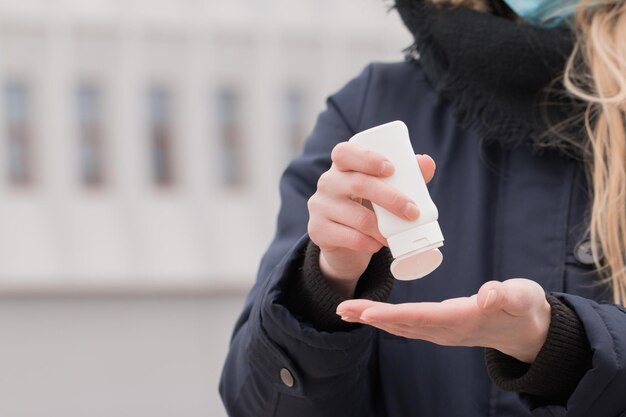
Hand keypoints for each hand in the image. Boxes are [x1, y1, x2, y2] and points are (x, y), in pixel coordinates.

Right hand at [307, 141, 435, 297]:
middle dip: (390, 198)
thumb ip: (405, 176)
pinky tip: (378, 244)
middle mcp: (327, 182)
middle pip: (358, 184)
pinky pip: (348, 237)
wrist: (343, 242)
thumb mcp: (383, 190)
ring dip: (382, 228)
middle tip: (412, 212)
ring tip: (397, 235)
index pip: (344, 152)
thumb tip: (427, 163)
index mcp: (342, 166)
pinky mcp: (317, 230)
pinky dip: (369, 243)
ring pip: (356, 216)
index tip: (391, 169)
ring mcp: (319, 206)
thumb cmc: (367, 207)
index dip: (367, 158)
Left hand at [336, 278, 550, 362]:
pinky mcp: (440, 327)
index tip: (367, 312)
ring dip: (372, 318)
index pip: (420, 317)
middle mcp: (446, 330)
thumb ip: (506, 296)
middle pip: (402, 324)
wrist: (526, 330)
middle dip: (371, 316)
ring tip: (346, 310)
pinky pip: (407, 325)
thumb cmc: (523, 308)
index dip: (392, 315)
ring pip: (400, 326)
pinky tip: (370, 315)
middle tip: (342, 308)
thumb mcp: (521, 297)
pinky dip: (386, 319)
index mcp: (461, 320)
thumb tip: (489, 296)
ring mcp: (441, 331)